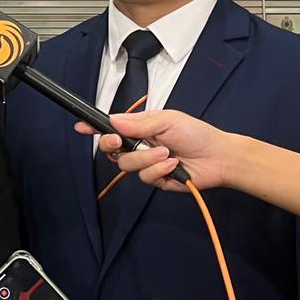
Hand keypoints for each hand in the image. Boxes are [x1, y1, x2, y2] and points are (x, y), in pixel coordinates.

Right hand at [83, 109, 231, 190]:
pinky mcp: (155, 179)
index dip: (94, 128)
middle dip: (112, 145)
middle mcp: (139, 145)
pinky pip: (144, 177)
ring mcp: (146, 163)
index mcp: (139, 128)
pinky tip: (172, 164)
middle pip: (110, 149)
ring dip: (146, 158)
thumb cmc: (196, 134)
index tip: (82, 127)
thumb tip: (113, 121)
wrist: (217, 157)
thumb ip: (138, 123)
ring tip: (166, 153)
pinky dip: (158, 169)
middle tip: (121, 141)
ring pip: (126, 165)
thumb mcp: (167, 119)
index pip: (111, 127)